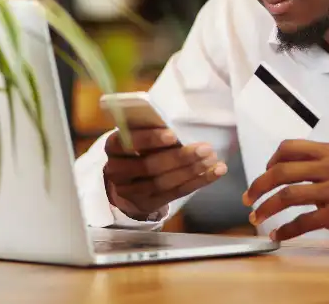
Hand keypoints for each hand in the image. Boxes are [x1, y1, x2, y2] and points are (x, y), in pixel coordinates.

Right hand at [103, 128, 226, 220]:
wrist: (126, 181)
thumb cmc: (137, 149)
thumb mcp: (136, 136)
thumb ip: (150, 129)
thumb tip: (179, 125)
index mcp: (113, 147)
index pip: (129, 143)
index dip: (150, 139)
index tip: (173, 134)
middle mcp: (118, 171)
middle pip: (150, 166)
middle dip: (180, 157)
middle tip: (205, 148)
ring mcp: (131, 191)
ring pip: (164, 182)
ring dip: (192, 170)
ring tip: (212, 159)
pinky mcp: (147, 203)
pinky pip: (176, 193)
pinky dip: (198, 182)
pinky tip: (215, 172)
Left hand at [243, 140, 328, 251]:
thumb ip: (322, 167)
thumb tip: (287, 173)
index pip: (290, 147)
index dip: (269, 161)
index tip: (262, 176)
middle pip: (282, 170)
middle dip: (258, 185)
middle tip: (248, 199)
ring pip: (288, 195)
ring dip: (266, 208)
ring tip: (256, 218)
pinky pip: (302, 221)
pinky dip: (285, 230)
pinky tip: (278, 235)